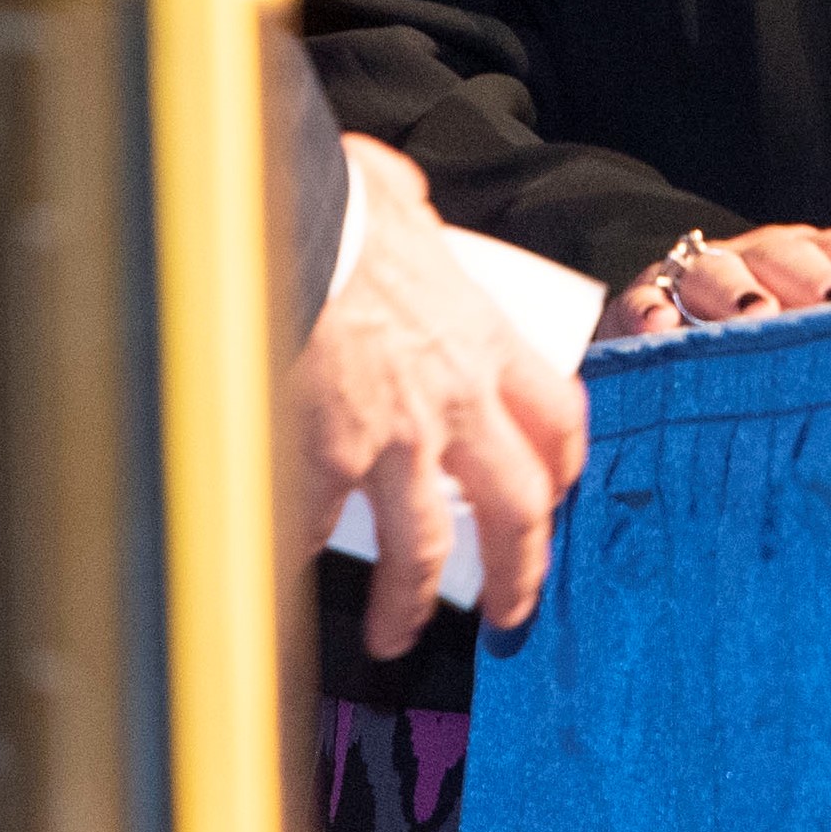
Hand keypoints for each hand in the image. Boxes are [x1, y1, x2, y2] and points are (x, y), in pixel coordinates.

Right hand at [285, 135, 592, 650]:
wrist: (268, 231)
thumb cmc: (330, 206)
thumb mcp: (393, 195)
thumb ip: (410, 210)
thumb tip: (402, 196)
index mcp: (478, 338)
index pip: (556, 415)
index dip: (562, 463)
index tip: (555, 492)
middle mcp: (449, 402)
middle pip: (516, 506)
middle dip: (519, 570)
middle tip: (511, 612)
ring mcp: (387, 442)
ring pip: (422, 551)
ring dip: (410, 603)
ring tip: (395, 636)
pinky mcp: (320, 466)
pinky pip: (315, 538)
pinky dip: (300, 567)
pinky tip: (288, 588)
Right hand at [607, 220, 830, 333]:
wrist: (668, 326)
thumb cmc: (767, 340)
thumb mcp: (822, 330)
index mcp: (810, 260)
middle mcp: (757, 258)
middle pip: (788, 255)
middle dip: (814, 281)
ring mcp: (695, 276)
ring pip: (714, 270)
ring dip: (735, 290)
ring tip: (755, 317)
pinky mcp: (641, 304)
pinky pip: (641, 302)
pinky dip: (649, 313)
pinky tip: (661, 330)